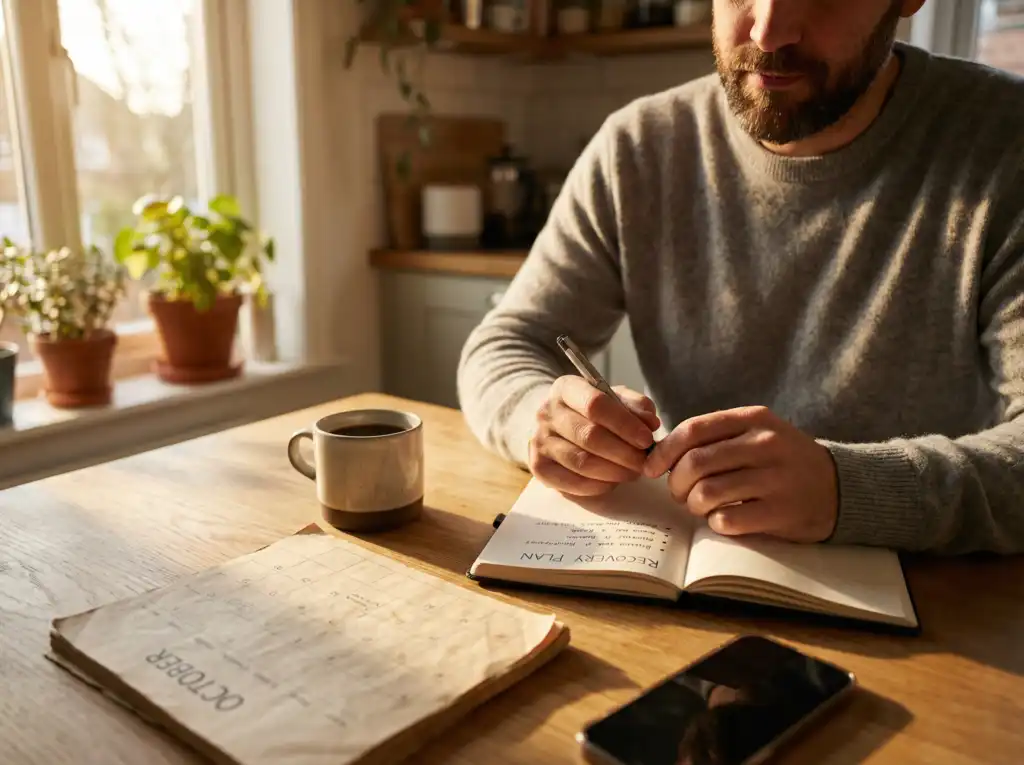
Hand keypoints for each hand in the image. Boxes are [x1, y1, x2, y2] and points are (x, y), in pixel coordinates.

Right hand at [528, 376, 659, 495]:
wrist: (556, 427)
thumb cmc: (591, 412)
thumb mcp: (614, 399)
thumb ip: (635, 406)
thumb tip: (650, 423)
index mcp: (566, 388)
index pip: (595, 404)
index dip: (625, 424)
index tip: (647, 439)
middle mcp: (547, 413)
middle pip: (589, 436)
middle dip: (624, 452)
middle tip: (644, 462)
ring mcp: (540, 441)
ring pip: (581, 462)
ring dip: (614, 471)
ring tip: (633, 472)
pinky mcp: (539, 467)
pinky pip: (572, 482)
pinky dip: (598, 486)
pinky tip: (613, 481)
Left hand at [643, 406, 837, 542]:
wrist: (840, 486)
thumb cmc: (783, 460)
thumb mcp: (756, 433)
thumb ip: (715, 437)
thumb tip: (659, 454)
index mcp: (753, 420)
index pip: (693, 430)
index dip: (664, 451)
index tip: (651, 467)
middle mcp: (765, 445)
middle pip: (695, 463)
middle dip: (676, 483)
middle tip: (680, 492)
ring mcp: (775, 479)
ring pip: (707, 493)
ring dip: (694, 504)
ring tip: (701, 506)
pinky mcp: (781, 512)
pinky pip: (727, 520)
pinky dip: (715, 523)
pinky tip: (724, 518)